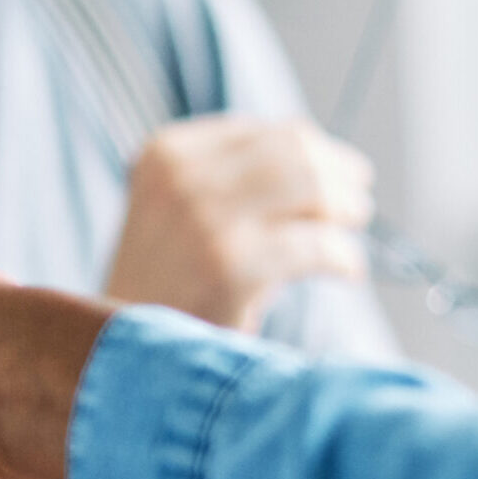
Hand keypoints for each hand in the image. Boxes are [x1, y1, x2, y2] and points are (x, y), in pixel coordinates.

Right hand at [106, 115, 373, 331]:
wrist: (121, 345)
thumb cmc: (163, 280)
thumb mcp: (176, 205)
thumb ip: (232, 173)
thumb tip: (319, 156)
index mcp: (166, 153)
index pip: (268, 133)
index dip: (313, 152)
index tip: (337, 172)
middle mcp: (181, 178)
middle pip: (297, 154)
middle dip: (340, 177)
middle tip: (356, 205)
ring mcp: (204, 220)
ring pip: (313, 190)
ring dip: (347, 209)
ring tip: (350, 232)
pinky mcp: (231, 267)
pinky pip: (317, 245)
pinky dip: (344, 257)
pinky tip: (345, 270)